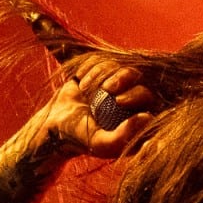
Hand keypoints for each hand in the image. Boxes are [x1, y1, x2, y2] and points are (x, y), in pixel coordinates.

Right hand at [40, 59, 156, 160]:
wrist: (55, 125)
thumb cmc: (81, 138)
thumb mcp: (102, 144)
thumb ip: (124, 136)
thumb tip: (148, 117)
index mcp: (135, 116)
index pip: (148, 96)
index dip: (135, 94)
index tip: (118, 102)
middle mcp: (127, 96)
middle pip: (134, 74)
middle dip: (119, 79)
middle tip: (105, 90)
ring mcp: (112, 82)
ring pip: (115, 65)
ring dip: (98, 76)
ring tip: (85, 91)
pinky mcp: (99, 71)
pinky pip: (99, 59)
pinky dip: (88, 69)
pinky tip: (81, 84)